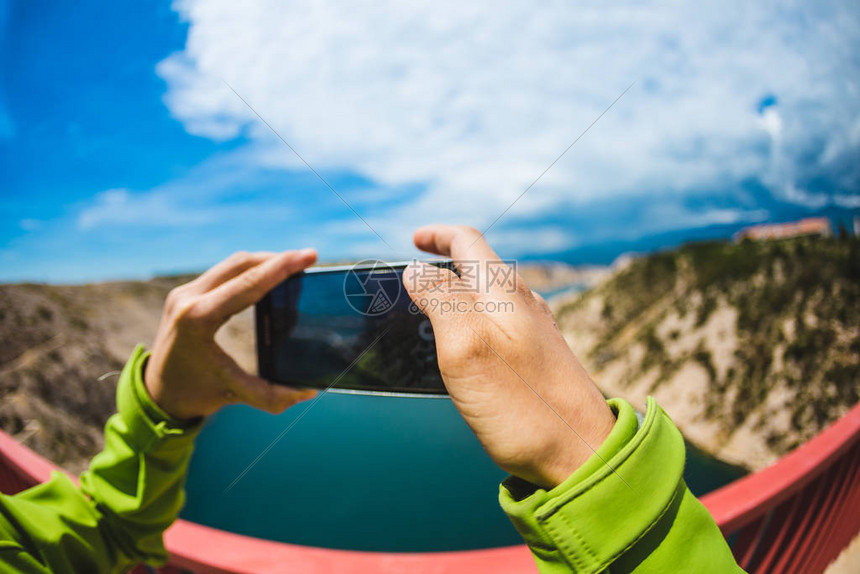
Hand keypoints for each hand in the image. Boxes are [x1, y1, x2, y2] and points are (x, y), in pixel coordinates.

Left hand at [144, 250, 319, 419]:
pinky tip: (268, 274)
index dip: (281, 267)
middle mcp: (187, 299)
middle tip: (308, 257)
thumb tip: (309, 391)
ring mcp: (184, 292)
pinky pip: (223, 271)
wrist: (156, 393)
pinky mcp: (185, 292)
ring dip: (264, 261)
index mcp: (197, 320)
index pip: (248, 284)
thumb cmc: (195, 393)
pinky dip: (249, 269)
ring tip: (293, 265)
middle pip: (241, 263)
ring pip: (232, 263)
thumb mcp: (234, 394)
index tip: (309, 255)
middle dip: (277, 258)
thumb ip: (272, 396)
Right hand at [403, 225, 614, 488]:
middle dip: (444, 264)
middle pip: (479, 267)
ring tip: (430, 310)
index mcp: (504, 292)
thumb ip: (440, 300)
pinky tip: (464, 347)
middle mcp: (523, 304)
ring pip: (489, 296)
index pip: (468, 242)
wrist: (583, 454)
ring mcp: (534, 332)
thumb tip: (416, 270)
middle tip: (414, 278)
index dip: (437, 235)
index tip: (413, 239)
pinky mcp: (539, 359)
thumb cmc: (523, 404)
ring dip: (457, 293)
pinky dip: (472, 320)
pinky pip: (499, 324)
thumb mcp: (466, 345)